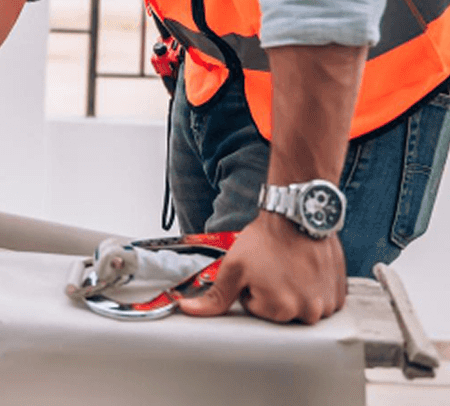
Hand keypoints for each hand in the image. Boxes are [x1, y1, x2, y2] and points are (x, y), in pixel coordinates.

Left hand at [177, 212, 345, 323]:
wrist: (296, 214)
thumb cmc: (266, 239)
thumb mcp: (233, 266)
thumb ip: (214, 295)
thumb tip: (188, 309)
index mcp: (280, 311)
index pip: (257, 310)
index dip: (252, 288)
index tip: (257, 271)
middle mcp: (308, 313)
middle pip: (280, 311)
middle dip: (272, 292)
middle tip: (272, 267)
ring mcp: (328, 304)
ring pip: (302, 305)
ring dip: (295, 290)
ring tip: (289, 266)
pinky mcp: (340, 294)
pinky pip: (322, 299)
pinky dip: (314, 287)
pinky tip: (306, 268)